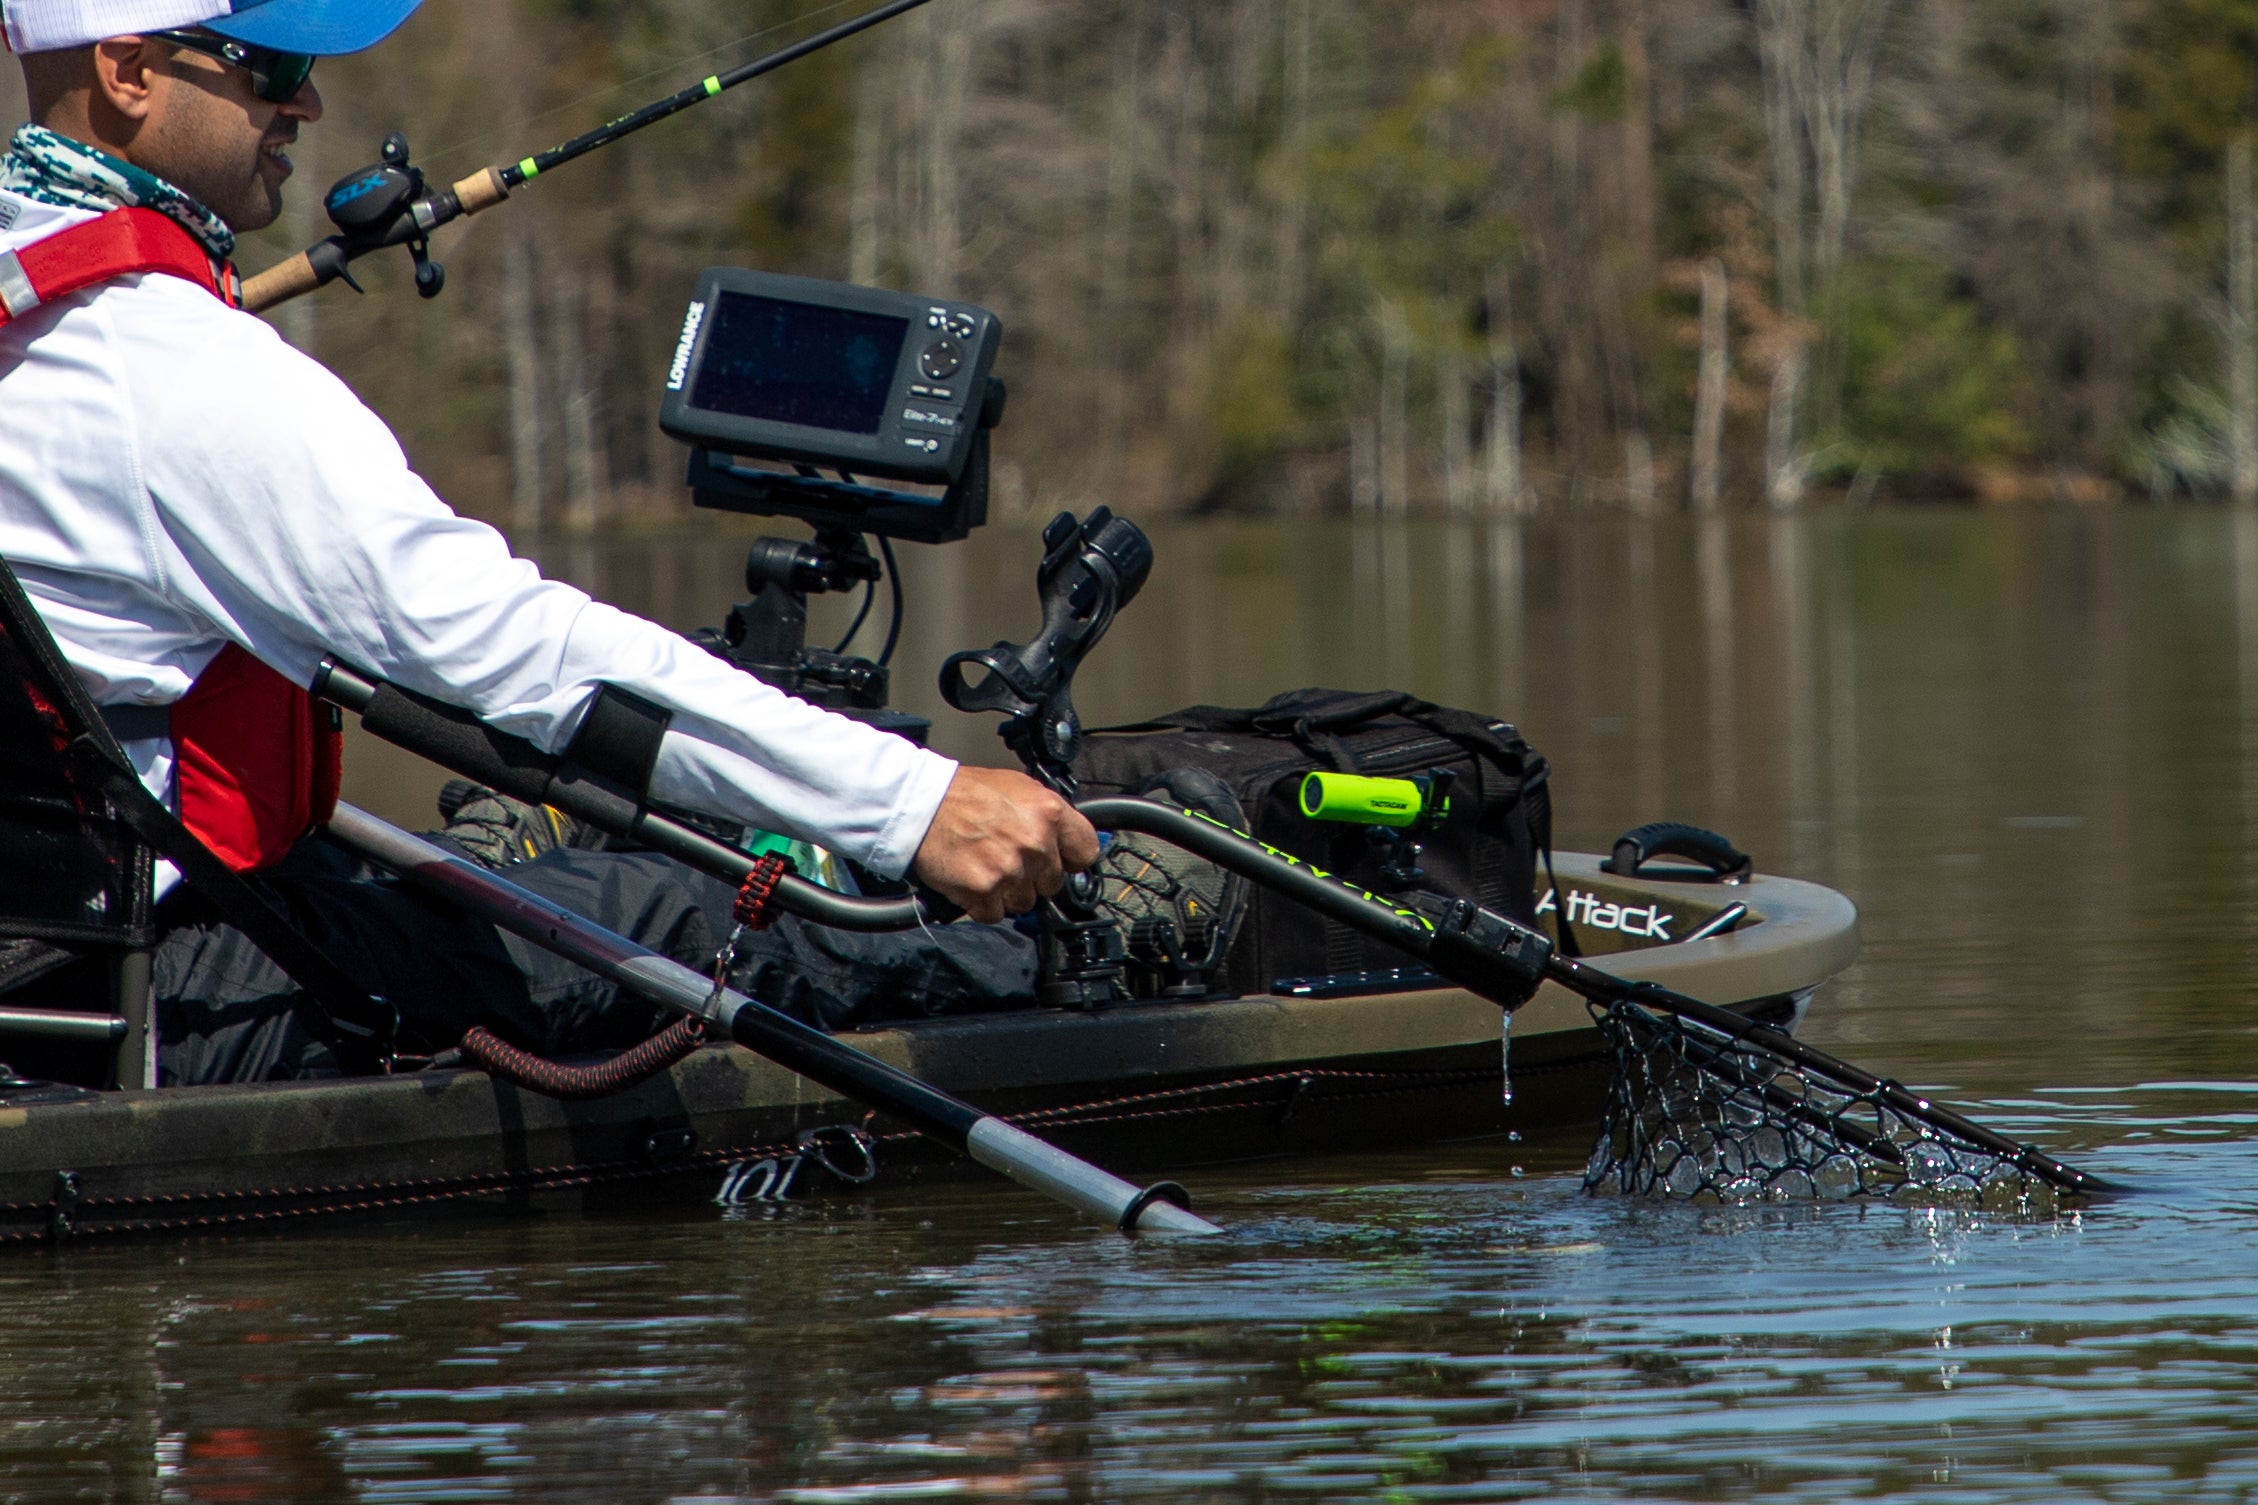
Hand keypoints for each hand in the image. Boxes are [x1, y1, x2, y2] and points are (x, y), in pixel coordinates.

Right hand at [911, 765, 1099, 922]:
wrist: (921, 805)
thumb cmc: (965, 794)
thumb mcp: (1019, 788)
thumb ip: (1048, 816)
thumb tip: (1068, 839)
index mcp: (1049, 812)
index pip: (1085, 852)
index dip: (1070, 859)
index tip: (1059, 861)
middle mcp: (1035, 842)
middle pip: (1052, 883)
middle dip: (1032, 876)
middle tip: (1005, 857)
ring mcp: (1010, 869)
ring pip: (1024, 902)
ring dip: (1006, 892)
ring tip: (985, 865)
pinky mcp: (984, 890)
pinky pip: (995, 914)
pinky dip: (982, 904)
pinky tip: (971, 879)